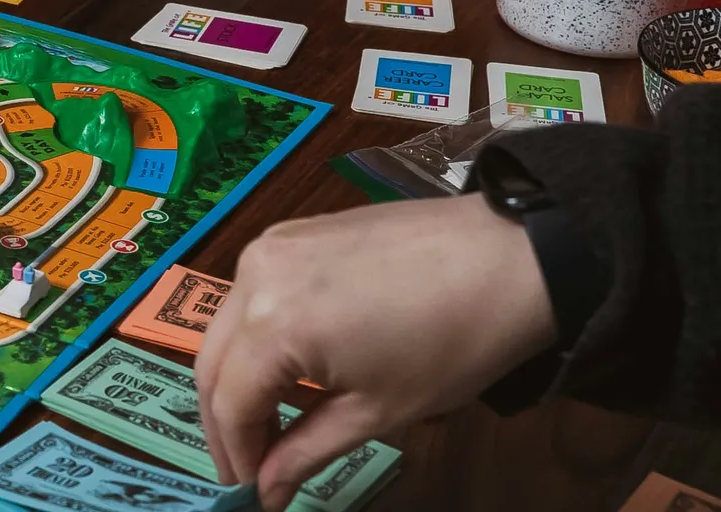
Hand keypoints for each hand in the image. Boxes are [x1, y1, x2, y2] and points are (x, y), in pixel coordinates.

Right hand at [196, 196, 557, 510]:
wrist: (510, 257)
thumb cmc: (453, 342)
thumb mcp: (379, 411)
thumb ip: (308, 450)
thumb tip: (267, 492)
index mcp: (274, 326)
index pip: (229, 403)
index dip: (237, 455)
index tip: (252, 492)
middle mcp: (253, 279)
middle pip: (211, 364)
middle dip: (226, 423)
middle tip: (250, 468)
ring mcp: (268, 247)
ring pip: (226, 328)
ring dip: (237, 379)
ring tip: (269, 423)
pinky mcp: (290, 234)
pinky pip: (250, 295)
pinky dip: (256, 337)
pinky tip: (286, 367)